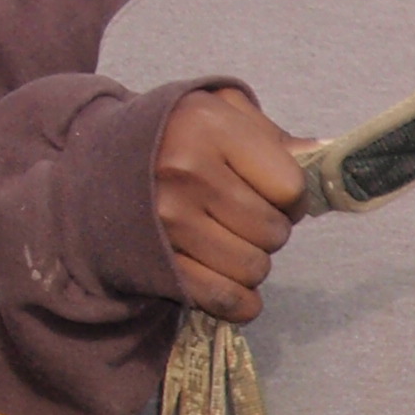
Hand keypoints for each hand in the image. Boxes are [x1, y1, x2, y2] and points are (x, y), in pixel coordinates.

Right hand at [152, 87, 314, 323]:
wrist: (90, 171)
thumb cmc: (169, 136)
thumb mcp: (216, 112)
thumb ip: (270, 133)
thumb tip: (324, 153)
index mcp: (208, 126)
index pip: (289, 186)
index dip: (290, 196)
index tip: (271, 192)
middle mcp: (186, 173)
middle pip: (273, 232)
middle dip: (269, 231)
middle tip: (244, 219)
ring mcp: (169, 222)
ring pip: (255, 268)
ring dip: (253, 263)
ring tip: (229, 243)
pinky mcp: (158, 263)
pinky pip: (226, 299)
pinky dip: (241, 302)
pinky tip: (234, 287)